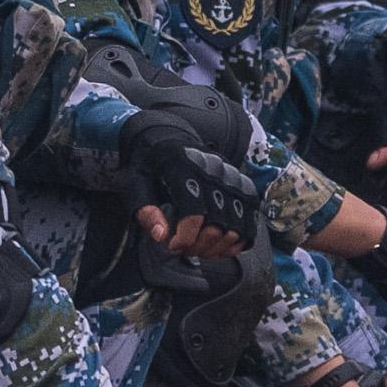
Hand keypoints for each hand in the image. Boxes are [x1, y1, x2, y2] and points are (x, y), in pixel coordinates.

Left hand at [122, 109, 259, 255]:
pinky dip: (238, 241)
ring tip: (200, 249)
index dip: (184, 238)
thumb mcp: (135, 184)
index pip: (193, 212)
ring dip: (218, 247)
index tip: (172, 245)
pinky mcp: (244, 185)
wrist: (169, 138)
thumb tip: (161, 236)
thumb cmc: (150, 166)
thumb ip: (146, 211)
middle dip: (199, 246)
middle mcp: (213, 169)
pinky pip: (250, 222)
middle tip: (184, 249)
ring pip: (236, 226)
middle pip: (217, 223)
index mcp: (183, 165)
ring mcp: (232, 177)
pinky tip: (220, 246)